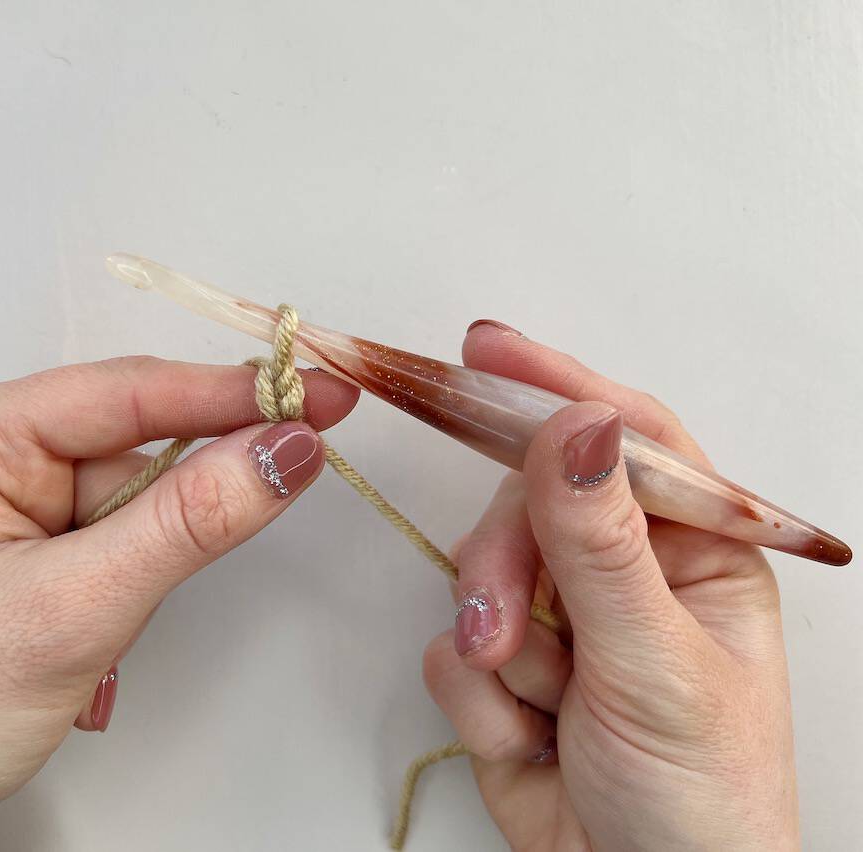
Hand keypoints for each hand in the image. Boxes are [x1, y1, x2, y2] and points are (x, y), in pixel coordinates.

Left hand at [0, 356, 357, 851]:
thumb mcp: (72, 610)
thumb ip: (189, 520)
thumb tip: (288, 448)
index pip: (125, 390)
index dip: (232, 392)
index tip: (322, 395)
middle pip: (135, 443)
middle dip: (180, 506)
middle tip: (267, 504)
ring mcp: (7, 506)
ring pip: (135, 503)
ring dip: (145, 569)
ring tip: (96, 638)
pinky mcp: (28, 553)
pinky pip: (117, 544)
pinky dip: (130, 592)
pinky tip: (89, 649)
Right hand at [422, 323, 796, 850]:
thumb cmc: (702, 803)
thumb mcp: (655, 662)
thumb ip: (601, 542)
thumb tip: (578, 423)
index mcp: (695, 553)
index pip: (628, 438)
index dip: (556, 388)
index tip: (483, 351)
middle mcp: (623, 573)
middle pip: (528, 502)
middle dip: (503, 567)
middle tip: (503, 631)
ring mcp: (560, 620)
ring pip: (478, 572)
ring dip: (494, 644)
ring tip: (533, 702)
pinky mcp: (507, 670)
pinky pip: (453, 646)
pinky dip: (479, 699)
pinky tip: (528, 738)